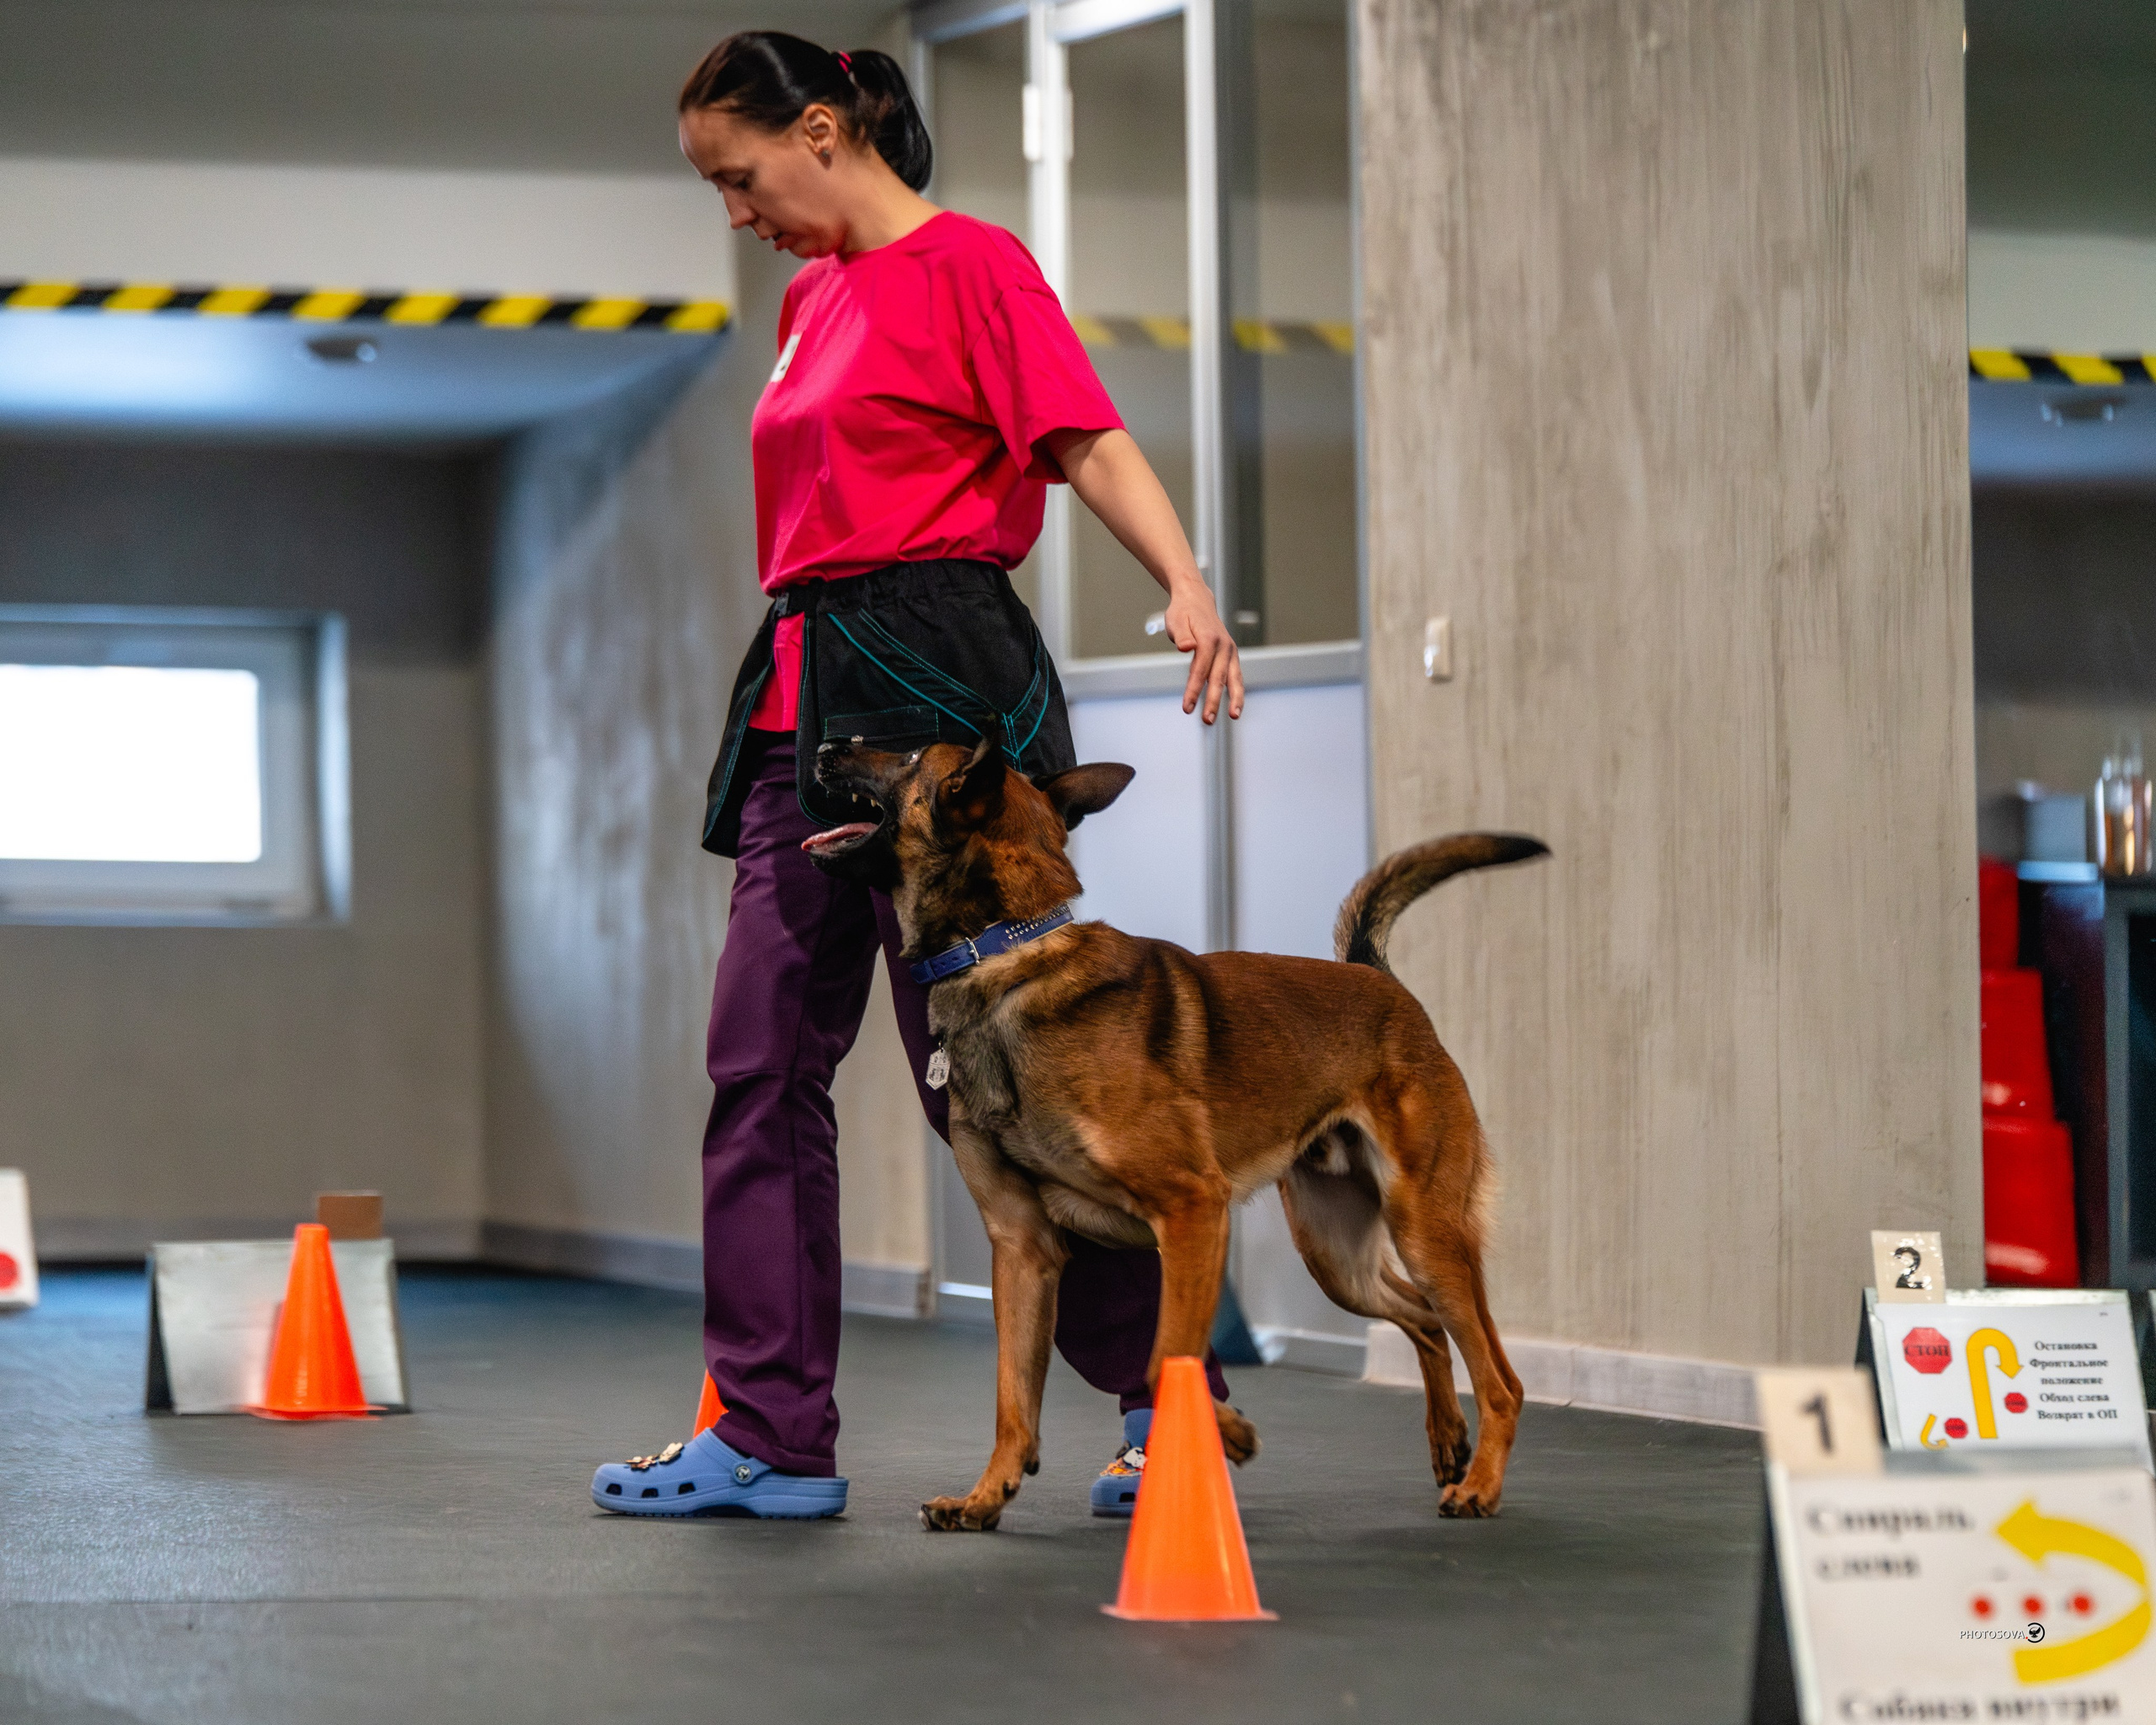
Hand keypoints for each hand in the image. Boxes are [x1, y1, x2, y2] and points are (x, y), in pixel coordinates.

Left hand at [1164, 575, 1244, 723]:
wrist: (1196, 601)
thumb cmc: (1183, 613)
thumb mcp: (1176, 621)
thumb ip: (1181, 635)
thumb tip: (1185, 647)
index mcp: (1208, 638)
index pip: (1200, 670)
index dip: (1194, 690)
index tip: (1187, 707)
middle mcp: (1223, 646)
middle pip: (1218, 677)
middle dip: (1213, 700)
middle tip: (1207, 719)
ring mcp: (1229, 651)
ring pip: (1234, 678)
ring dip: (1234, 699)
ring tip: (1234, 716)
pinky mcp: (1231, 656)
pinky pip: (1235, 677)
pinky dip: (1237, 692)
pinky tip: (1235, 708)